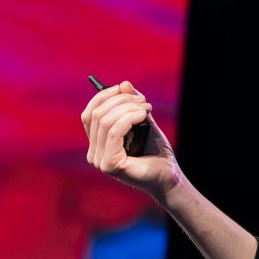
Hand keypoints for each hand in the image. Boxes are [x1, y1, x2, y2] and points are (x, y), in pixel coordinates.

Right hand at [80, 80, 179, 196]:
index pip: (89, 114)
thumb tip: (123, 83)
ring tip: (147, 108)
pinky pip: (114, 132)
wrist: (169, 175)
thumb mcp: (144, 121)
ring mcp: (99, 160)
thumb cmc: (156, 152)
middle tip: (143, 100)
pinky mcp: (109, 165)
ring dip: (128, 108)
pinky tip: (143, 115)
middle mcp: (94, 153)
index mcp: (97, 143)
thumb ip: (132, 105)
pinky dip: (129, 118)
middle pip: (97, 114)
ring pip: (106, 121)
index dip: (104, 96)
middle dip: (121, 101)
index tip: (123, 88)